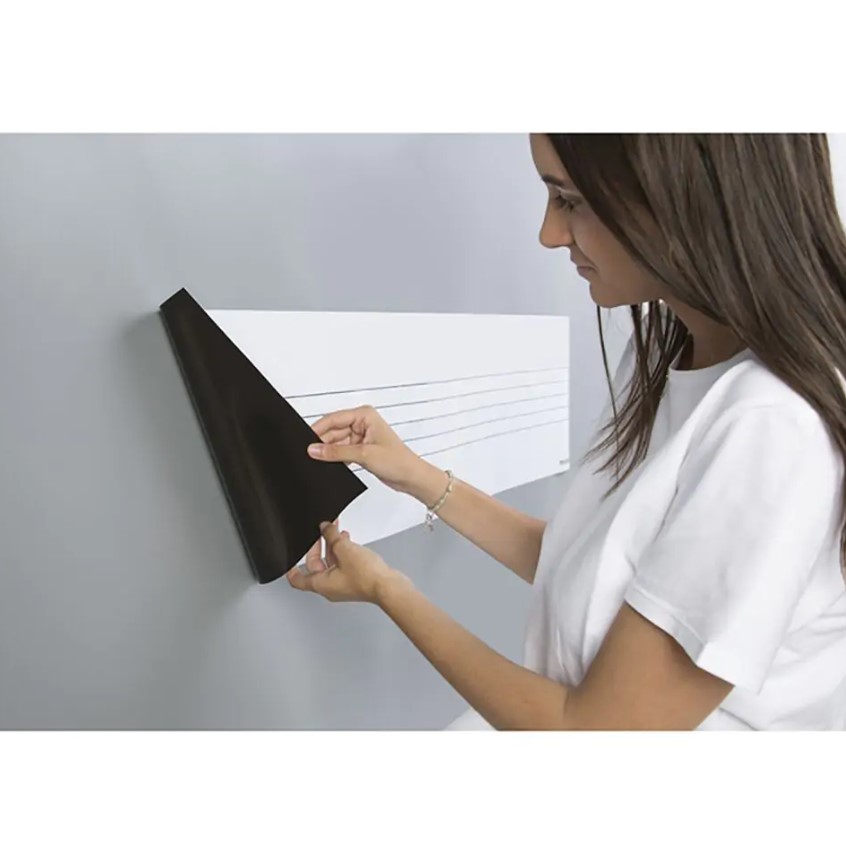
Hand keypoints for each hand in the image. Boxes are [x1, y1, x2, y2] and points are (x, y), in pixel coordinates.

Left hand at [285, 519, 412, 603]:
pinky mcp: (355, 580)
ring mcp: (343, 584)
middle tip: (320, 532)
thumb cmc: (367, 577)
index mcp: (321, 584)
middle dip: (318, 546)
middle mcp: (330, 587)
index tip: (289, 558)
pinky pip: (343, 564)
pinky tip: (348, 541)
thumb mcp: (344, 549)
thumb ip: (331, 536)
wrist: (389, 586)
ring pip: (331, 563)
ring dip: (333, 546)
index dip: (291, 568)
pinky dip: (343, 552)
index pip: (297, 579)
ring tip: (336, 531)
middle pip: (315, 566)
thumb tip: (325, 528)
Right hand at [306, 404, 423, 493]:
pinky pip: (341, 451)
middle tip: (310, 454)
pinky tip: (330, 465)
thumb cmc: (398, 461)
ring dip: (329, 452)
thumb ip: (336, 452)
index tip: (305, 441)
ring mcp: (361, 436)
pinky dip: (336, 458)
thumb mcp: (364, 455)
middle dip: (322, 443)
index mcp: (364, 415)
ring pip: (335, 442)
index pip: (334, 419)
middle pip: (333, 430)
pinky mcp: (360, 449)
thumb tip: (314, 449)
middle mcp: (362, 423)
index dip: (318, 429)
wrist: (411, 477)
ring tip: (320, 461)